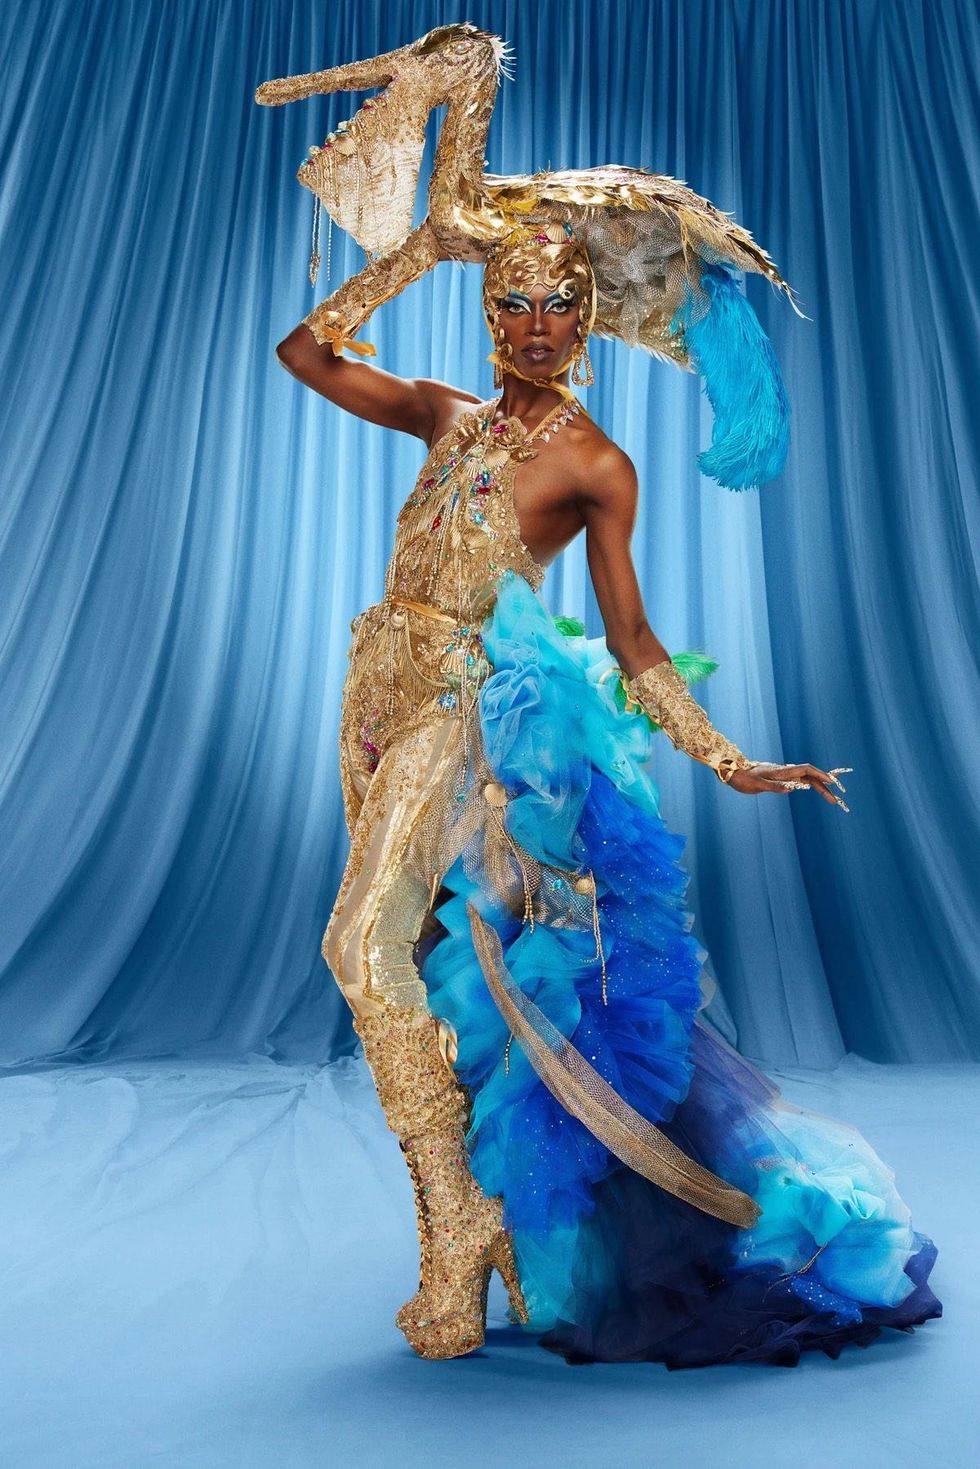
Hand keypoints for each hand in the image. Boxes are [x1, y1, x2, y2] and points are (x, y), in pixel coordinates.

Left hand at [727, 762, 851, 810]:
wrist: (733, 772)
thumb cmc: (744, 779)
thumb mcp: (757, 785)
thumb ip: (774, 786)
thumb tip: (791, 789)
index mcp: (782, 772)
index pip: (806, 770)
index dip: (821, 775)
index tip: (832, 782)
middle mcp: (785, 772)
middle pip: (810, 777)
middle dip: (824, 787)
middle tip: (835, 801)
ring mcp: (784, 775)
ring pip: (806, 780)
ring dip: (819, 788)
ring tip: (831, 799)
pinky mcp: (780, 778)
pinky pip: (800, 781)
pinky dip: (810, 786)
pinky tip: (815, 791)